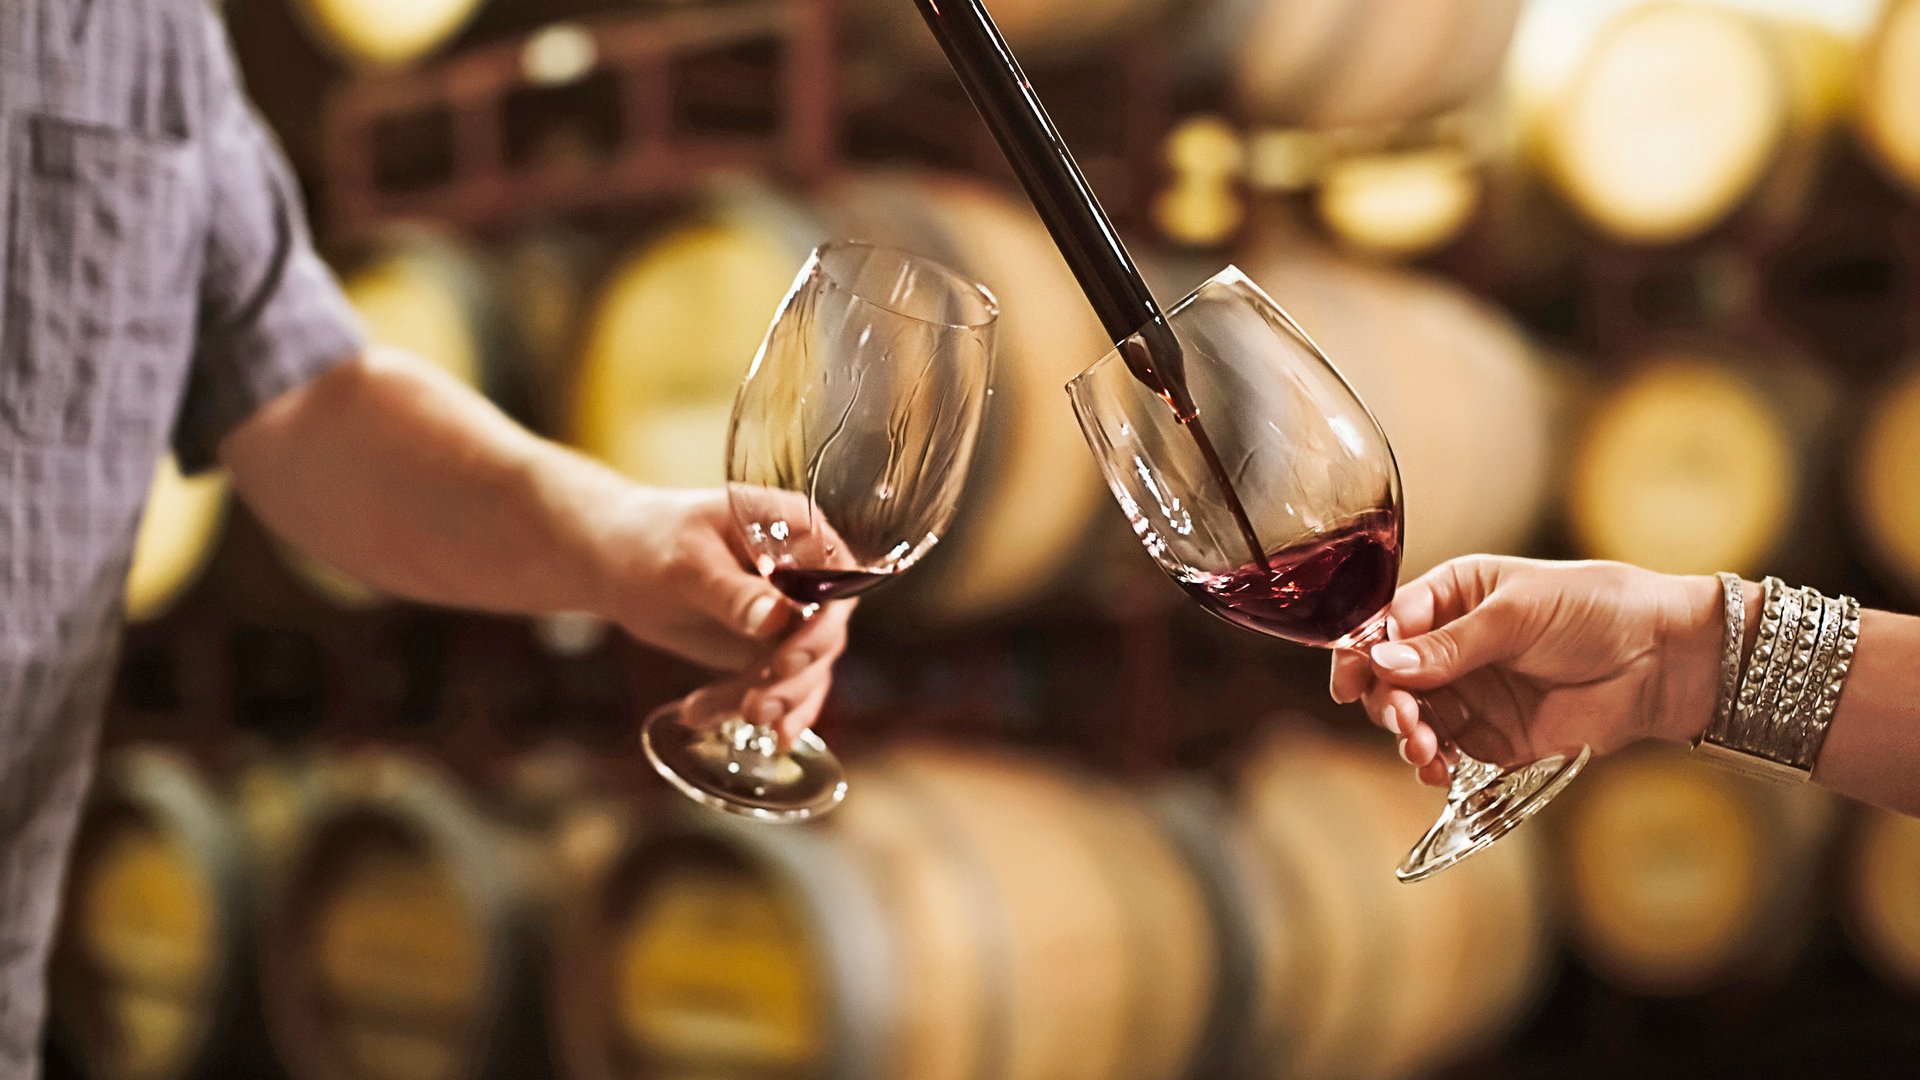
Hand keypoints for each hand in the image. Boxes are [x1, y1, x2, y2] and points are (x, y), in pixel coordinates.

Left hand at [594, 487, 852, 741]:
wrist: (618, 561)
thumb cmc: (653, 539)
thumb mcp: (688, 563)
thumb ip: (732, 591)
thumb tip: (776, 619)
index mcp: (800, 534)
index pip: (836, 585)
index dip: (822, 628)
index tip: (787, 662)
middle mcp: (805, 577)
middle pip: (824, 638)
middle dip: (793, 681)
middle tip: (755, 707)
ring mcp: (788, 617)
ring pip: (802, 674)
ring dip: (771, 703)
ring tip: (722, 715)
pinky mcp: (764, 650)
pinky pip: (771, 688)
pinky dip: (742, 708)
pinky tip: (703, 716)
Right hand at [1329, 557, 1720, 786]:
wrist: (1663, 659)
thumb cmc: (1595, 609)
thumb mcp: (1516, 615)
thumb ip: (1450, 645)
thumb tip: (1383, 661)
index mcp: (1452, 596)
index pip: (1386, 624)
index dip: (1361, 650)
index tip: (1349, 679)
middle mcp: (1452, 645)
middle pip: (1390, 678)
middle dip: (1387, 701)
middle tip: (1405, 718)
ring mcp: (1472, 692)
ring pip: (1412, 719)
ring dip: (1408, 736)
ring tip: (1425, 749)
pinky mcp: (1495, 735)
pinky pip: (1447, 752)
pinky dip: (1433, 764)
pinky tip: (1436, 769)